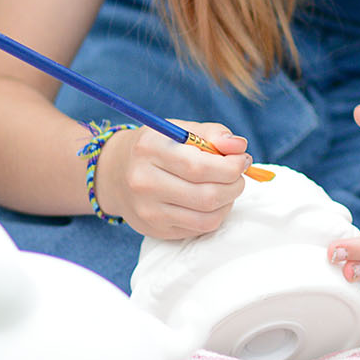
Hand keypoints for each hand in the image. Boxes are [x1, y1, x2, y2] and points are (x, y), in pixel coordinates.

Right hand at [96, 121, 249, 239]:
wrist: (116, 174)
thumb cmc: (158, 148)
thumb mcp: (180, 130)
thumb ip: (213, 133)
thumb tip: (239, 146)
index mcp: (150, 150)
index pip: (199, 166)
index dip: (231, 166)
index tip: (242, 160)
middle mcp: (144, 182)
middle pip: (206, 195)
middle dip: (234, 185)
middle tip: (238, 176)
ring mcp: (148, 210)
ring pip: (207, 217)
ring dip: (228, 202)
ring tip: (227, 187)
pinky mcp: (155, 229)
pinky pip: (199, 228)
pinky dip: (215, 215)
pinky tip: (212, 201)